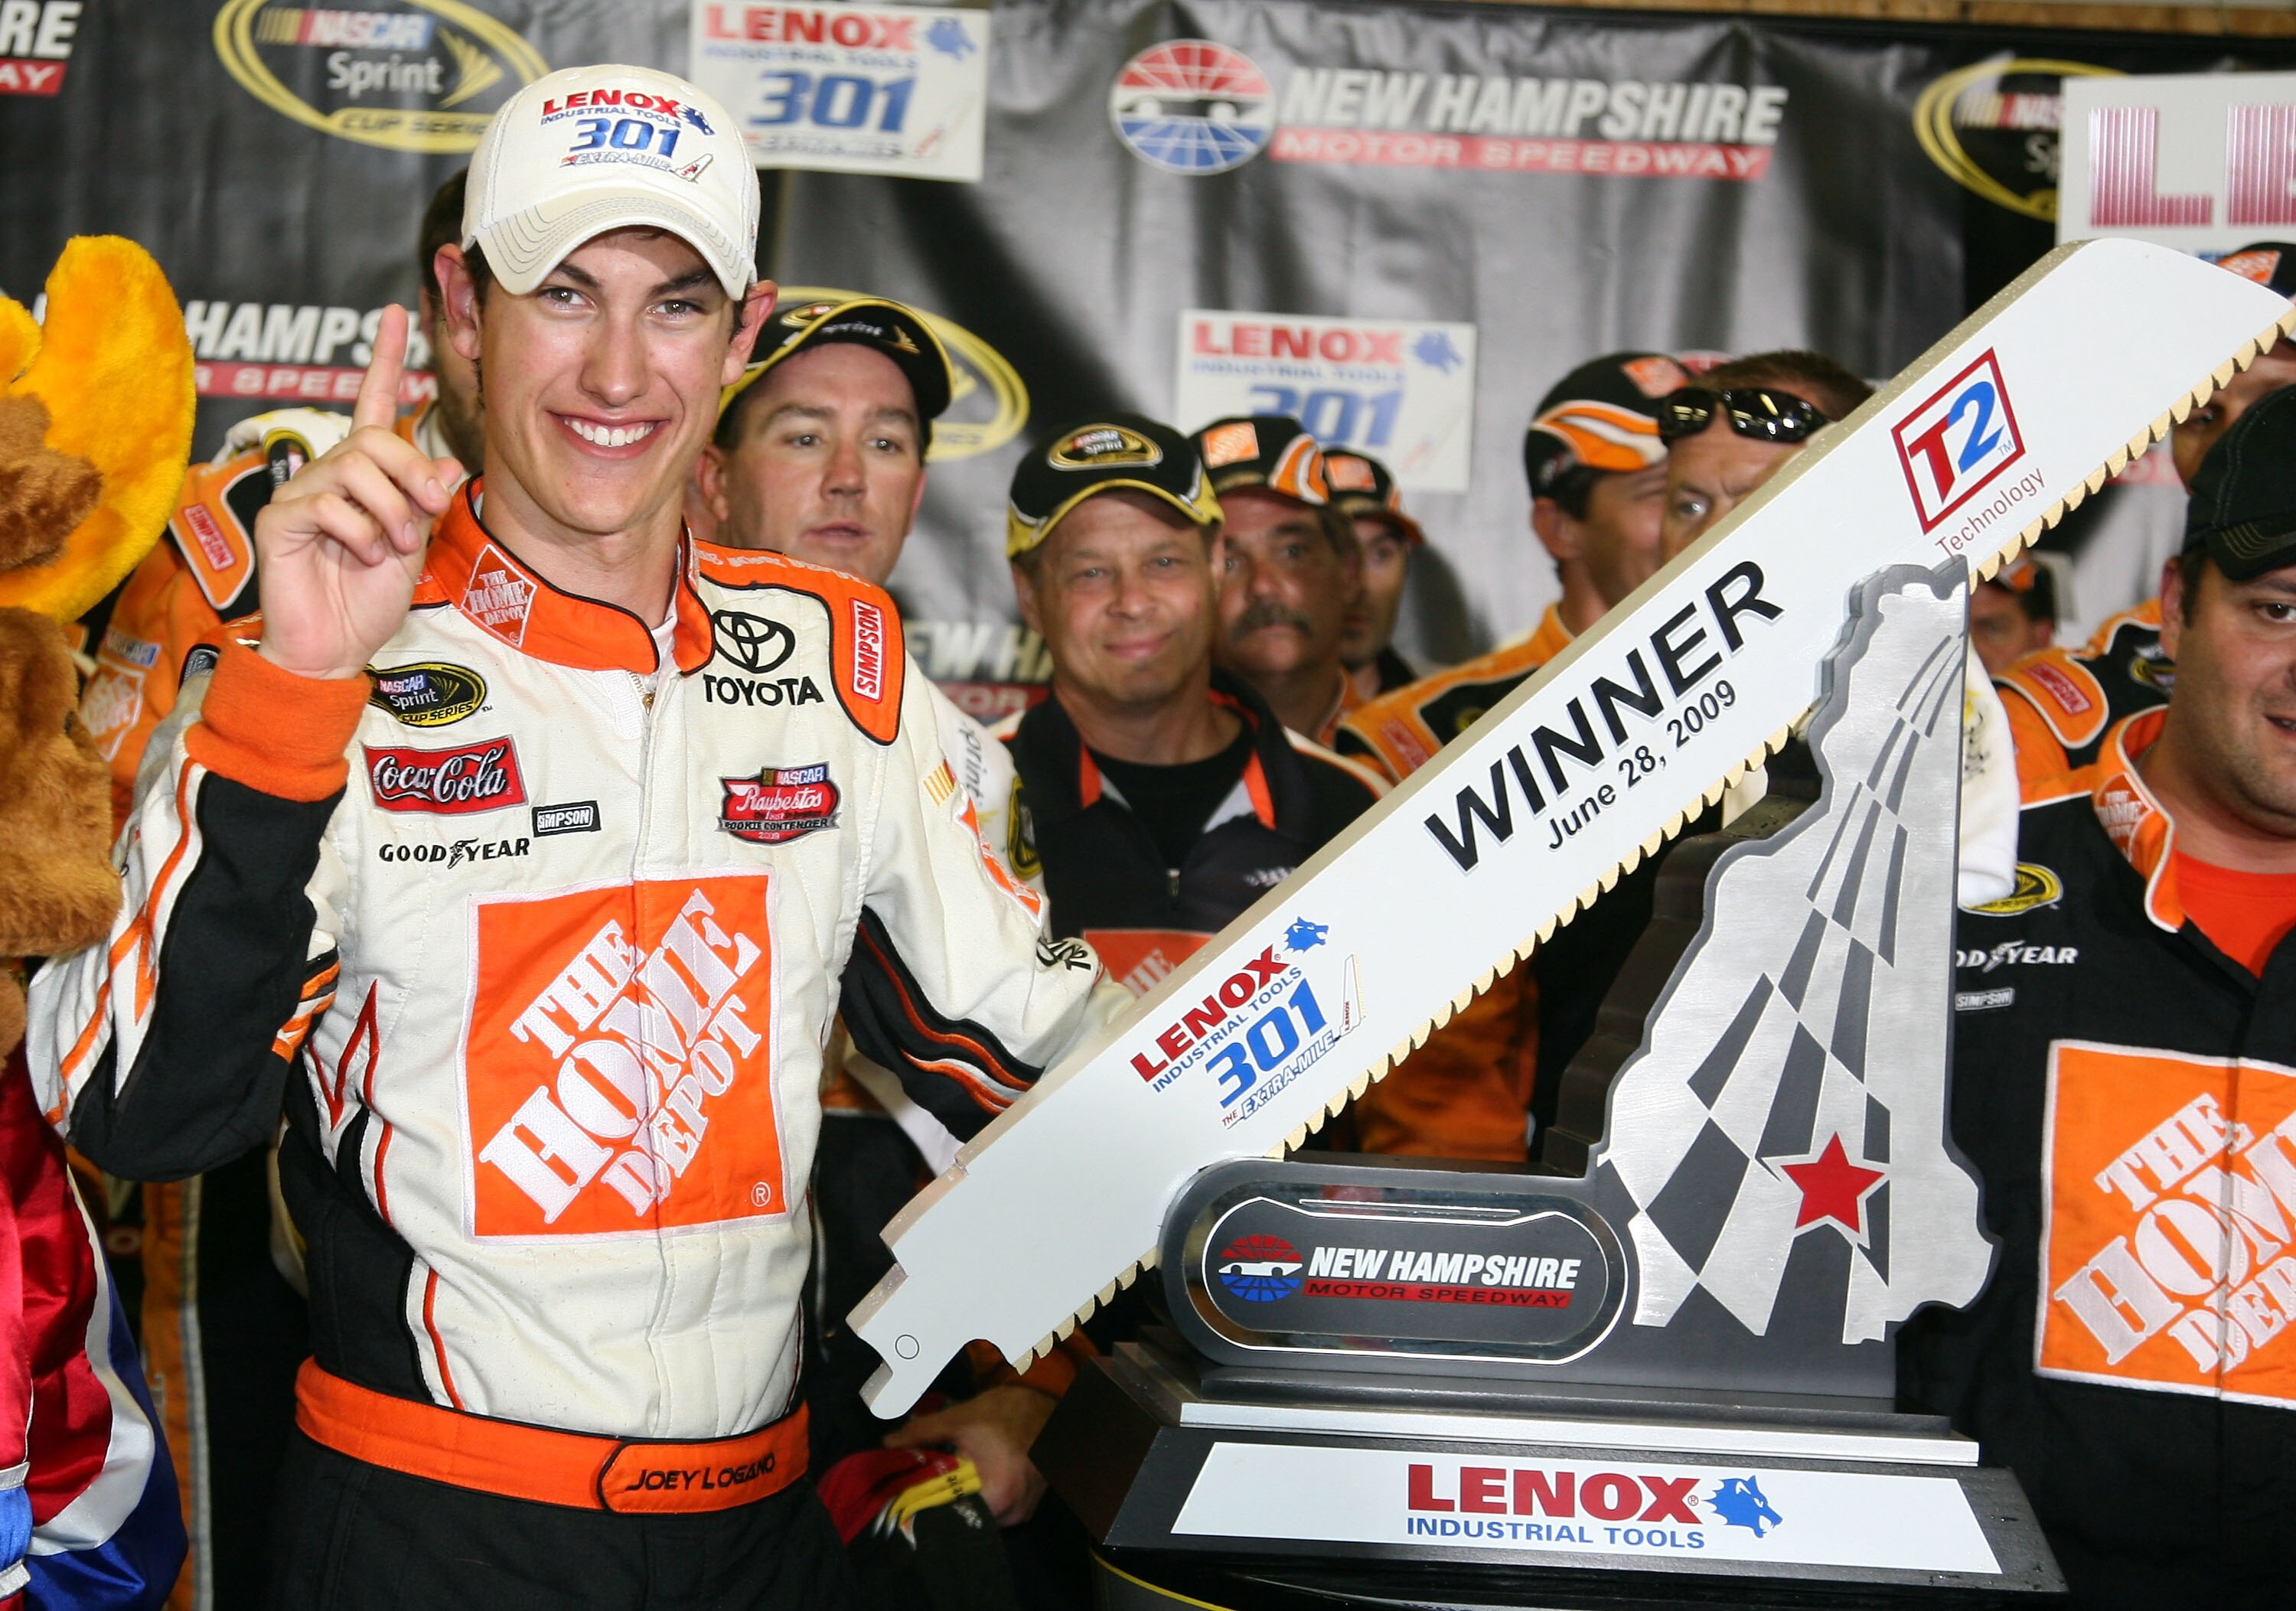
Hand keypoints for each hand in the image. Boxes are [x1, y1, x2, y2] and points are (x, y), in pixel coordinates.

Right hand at [254, 306, 463, 679]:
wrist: (335, 648)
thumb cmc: (368, 599)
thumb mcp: (416, 546)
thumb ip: (427, 502)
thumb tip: (447, 463)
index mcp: (365, 475)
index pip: (374, 405)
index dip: (385, 359)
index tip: (396, 314)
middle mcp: (330, 472)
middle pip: (377, 439)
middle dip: (413, 475)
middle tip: (428, 514)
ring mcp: (301, 491)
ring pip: (357, 467)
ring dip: (391, 510)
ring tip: (394, 545)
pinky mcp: (278, 516)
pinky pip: (329, 503)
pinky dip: (358, 532)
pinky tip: (359, 555)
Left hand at [884, 1383, 1054, 1525]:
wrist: (1046, 1402)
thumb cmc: (1003, 1411)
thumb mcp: (958, 1418)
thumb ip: (921, 1433)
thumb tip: (887, 1444)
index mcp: (997, 1492)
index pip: (950, 1515)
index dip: (926, 1504)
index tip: (911, 1492)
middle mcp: (1013, 1512)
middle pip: (964, 1518)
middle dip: (944, 1502)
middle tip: (930, 1482)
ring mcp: (1023, 1513)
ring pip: (980, 1516)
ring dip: (965, 1501)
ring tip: (956, 1478)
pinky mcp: (1028, 1509)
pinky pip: (996, 1513)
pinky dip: (983, 1499)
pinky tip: (978, 1478)